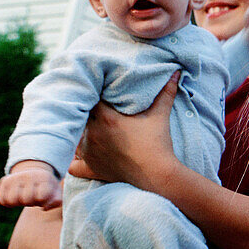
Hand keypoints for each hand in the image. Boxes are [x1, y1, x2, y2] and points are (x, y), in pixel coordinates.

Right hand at [0, 161, 62, 209]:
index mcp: (43, 178)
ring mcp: (15, 177)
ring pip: (11, 200)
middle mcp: (28, 175)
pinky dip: (8, 203)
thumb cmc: (47, 187)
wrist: (34, 173)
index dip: (42, 202)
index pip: (41, 197)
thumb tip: (45, 208)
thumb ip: (56, 201)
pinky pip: (1, 200)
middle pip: (26, 200)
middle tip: (33, 198)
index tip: (43, 197)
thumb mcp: (56, 193)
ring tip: (24, 198)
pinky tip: (16, 198)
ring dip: (18, 203)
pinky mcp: (4, 181)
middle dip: (30, 203)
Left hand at [68, 72, 178, 187]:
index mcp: (107, 118)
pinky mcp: (91, 169)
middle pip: (79, 116)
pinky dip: (75, 160)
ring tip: (88, 129)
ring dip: (79, 133)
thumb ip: (166, 92)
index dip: (93, 95)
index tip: (98, 93)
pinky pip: (73, 165)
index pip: (90, 99)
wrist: (157, 176)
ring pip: (74, 138)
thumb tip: (175, 72)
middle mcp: (93, 133)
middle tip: (92, 110)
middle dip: (85, 113)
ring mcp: (90, 152)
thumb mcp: (161, 115)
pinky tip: (80, 155)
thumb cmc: (158, 144)